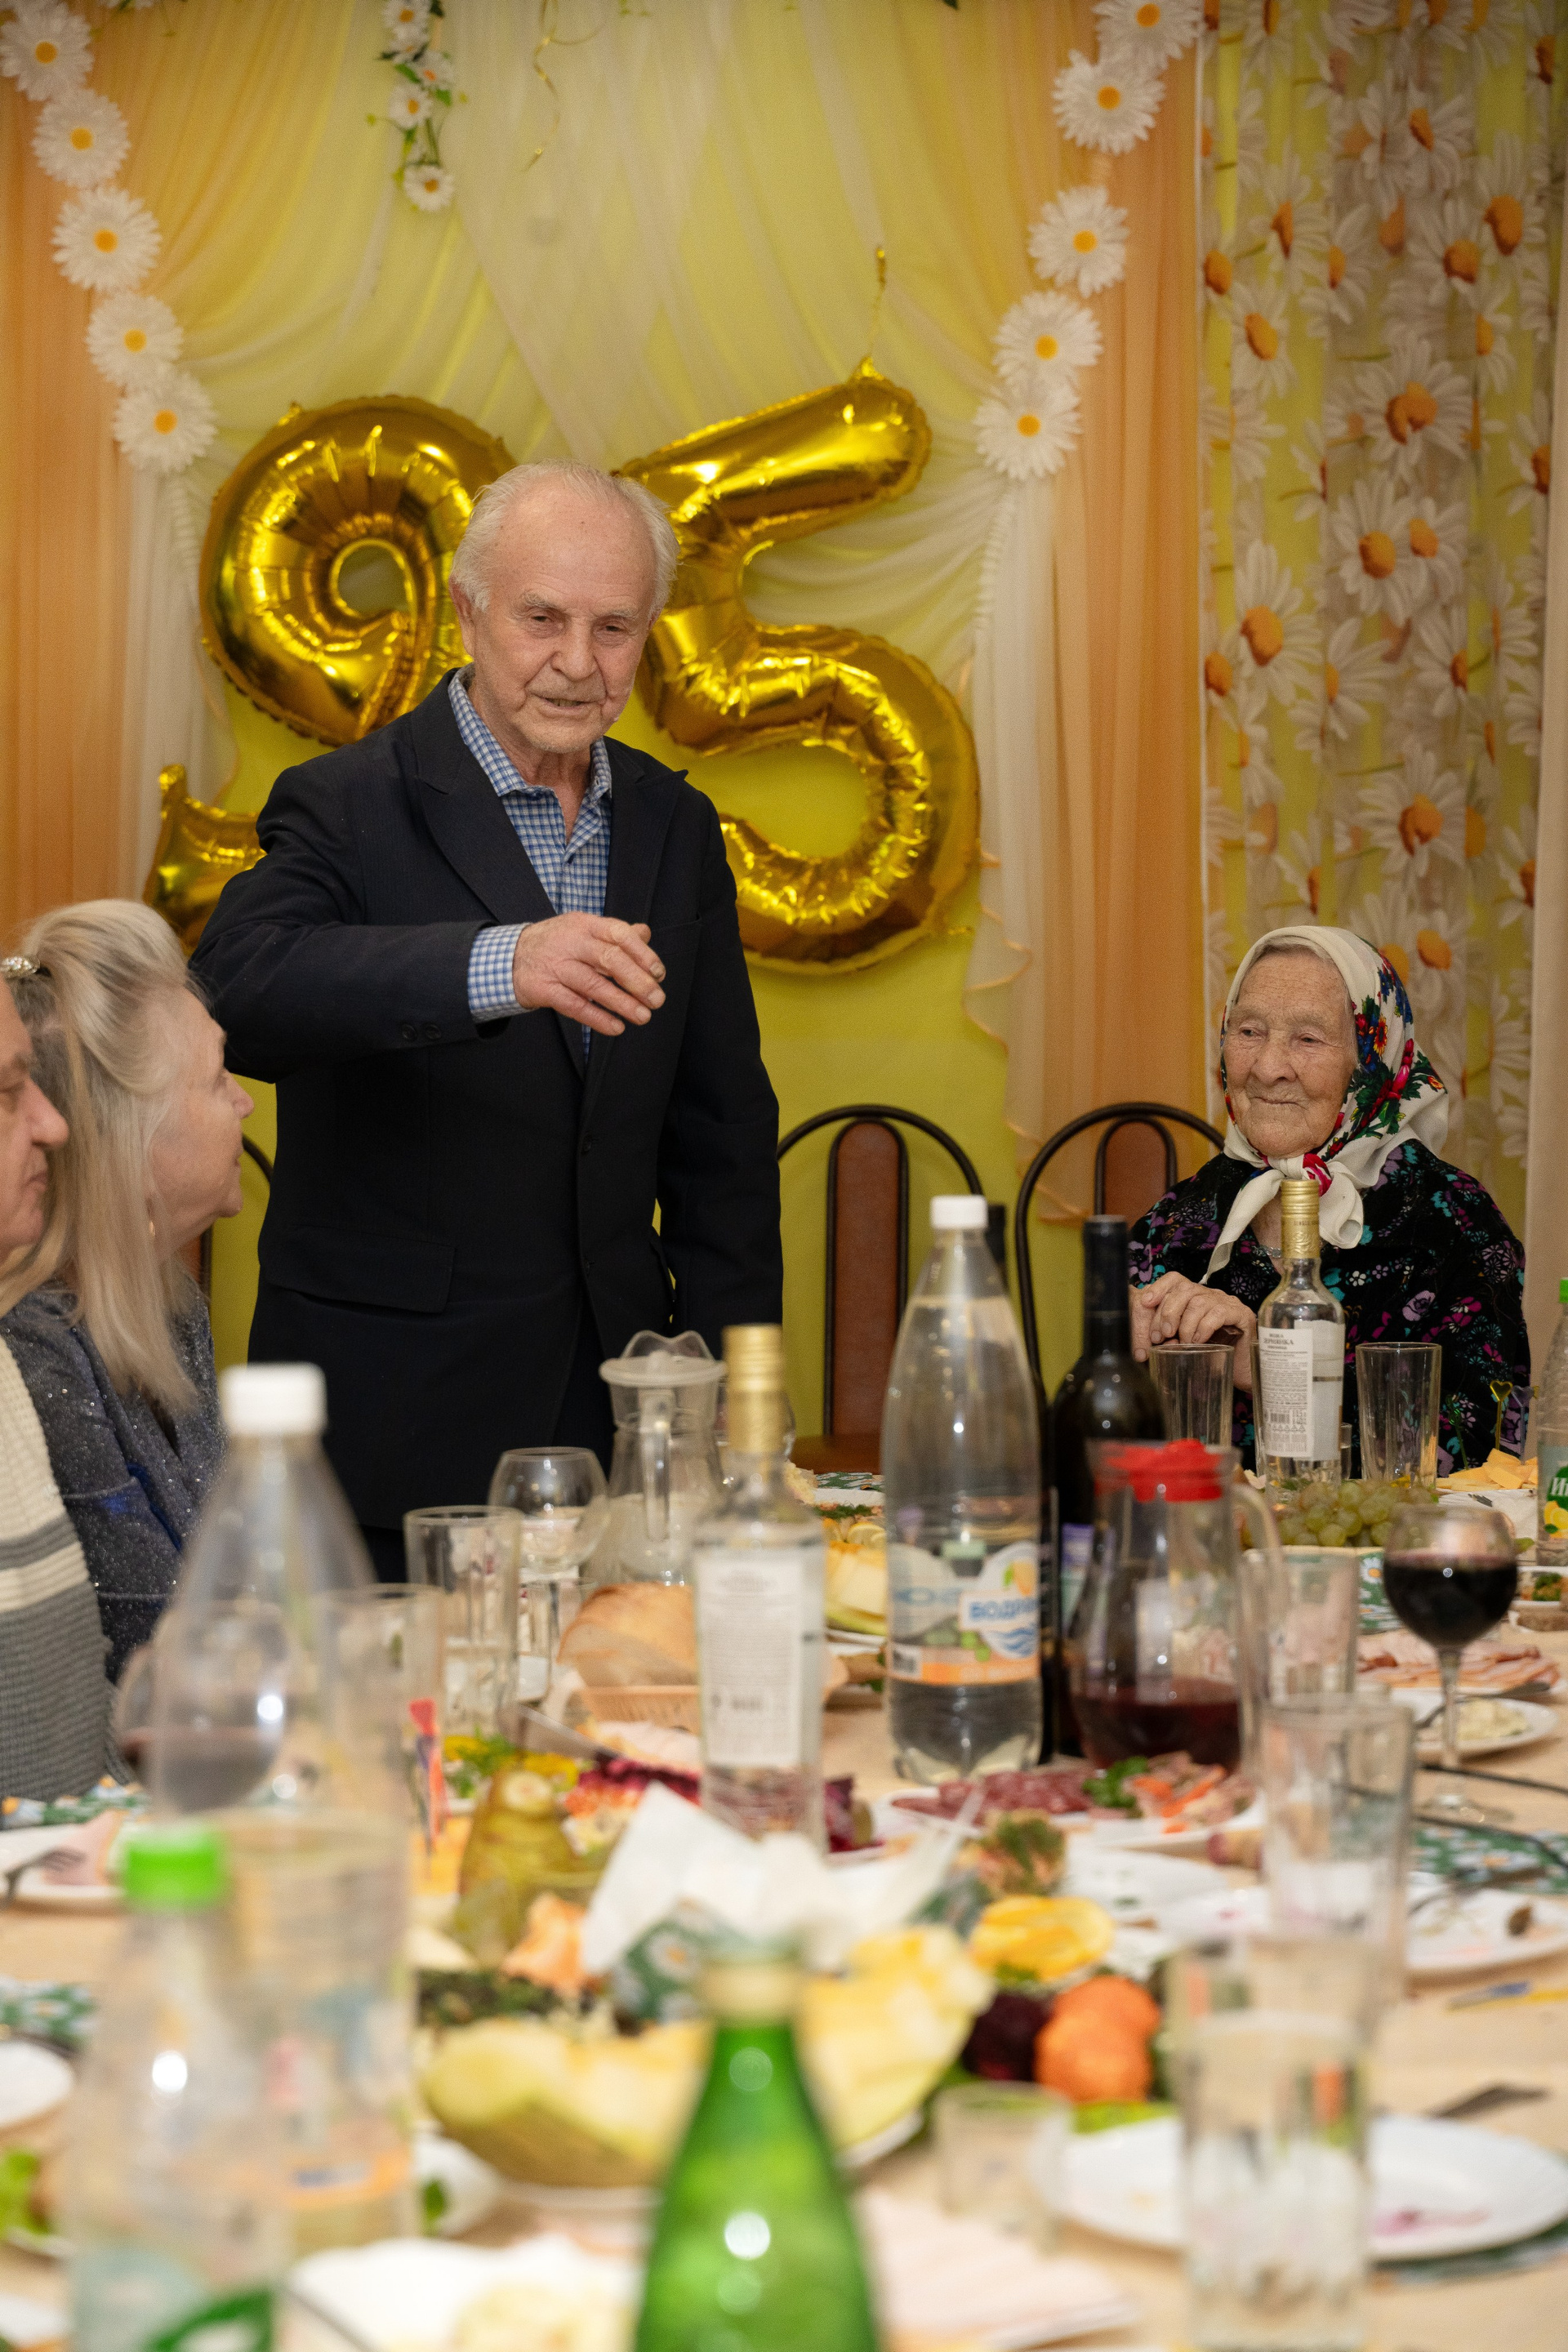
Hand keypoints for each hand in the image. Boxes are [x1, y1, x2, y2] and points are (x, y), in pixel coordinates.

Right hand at [511, 914, 665, 1036]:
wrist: (510, 958)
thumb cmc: (557, 944)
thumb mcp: (583, 931)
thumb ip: (614, 934)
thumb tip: (645, 934)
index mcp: (585, 924)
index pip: (618, 933)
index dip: (642, 953)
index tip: (659, 973)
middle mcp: (570, 942)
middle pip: (609, 958)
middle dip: (637, 981)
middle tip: (657, 999)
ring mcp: (555, 965)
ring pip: (593, 984)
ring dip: (621, 1003)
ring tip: (643, 1016)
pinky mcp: (543, 989)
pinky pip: (574, 1005)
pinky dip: (597, 1018)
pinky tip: (616, 1027)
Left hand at [1131, 1274, 1256, 1391]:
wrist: (1241, 1371)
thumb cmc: (1210, 1357)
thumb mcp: (1182, 1343)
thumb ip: (1167, 1337)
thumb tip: (1145, 1343)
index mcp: (1194, 1297)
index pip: (1175, 1279)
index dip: (1159, 1288)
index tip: (1145, 1303)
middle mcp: (1210, 1295)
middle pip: (1185, 1289)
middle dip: (1168, 1312)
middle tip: (1161, 1336)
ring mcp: (1227, 1303)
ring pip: (1199, 1302)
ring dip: (1185, 1324)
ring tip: (1183, 1342)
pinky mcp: (1241, 1315)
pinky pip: (1218, 1313)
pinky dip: (1203, 1328)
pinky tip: (1199, 1341)